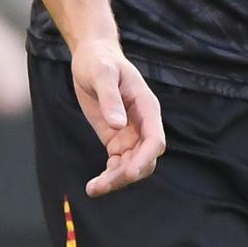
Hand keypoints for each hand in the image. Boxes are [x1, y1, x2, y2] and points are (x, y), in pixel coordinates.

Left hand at [70, 37, 164, 194]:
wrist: (92, 57)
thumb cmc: (99, 60)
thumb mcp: (101, 73)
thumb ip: (110, 97)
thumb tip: (118, 125)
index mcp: (147, 107)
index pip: (155, 139)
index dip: (146, 158)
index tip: (129, 172)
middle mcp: (142, 124)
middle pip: (144, 159)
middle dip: (127, 174)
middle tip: (102, 185)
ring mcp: (130, 134)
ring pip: (131, 166)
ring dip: (116, 180)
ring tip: (93, 189)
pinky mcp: (116, 139)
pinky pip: (117, 164)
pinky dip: (108, 176)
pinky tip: (94, 186)